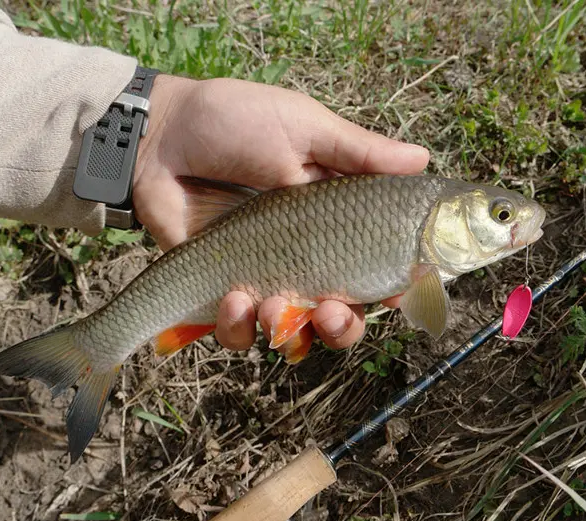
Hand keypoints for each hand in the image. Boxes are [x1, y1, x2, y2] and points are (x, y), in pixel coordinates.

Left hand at [132, 75, 427, 353]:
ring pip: (291, 335)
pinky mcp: (217, 291)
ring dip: (291, 334)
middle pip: (338, 316)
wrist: (162, 135)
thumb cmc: (236, 121)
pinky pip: (238, 332)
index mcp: (332, 222)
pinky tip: (234, 298)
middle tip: (329, 313)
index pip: (373, 268)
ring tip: (274, 306)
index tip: (395, 296)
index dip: (389, 290)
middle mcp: (302, 257)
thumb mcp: (305, 128)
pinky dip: (240, 327)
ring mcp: (260, 276)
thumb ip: (360, 153)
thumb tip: (423, 159)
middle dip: (340, 328)